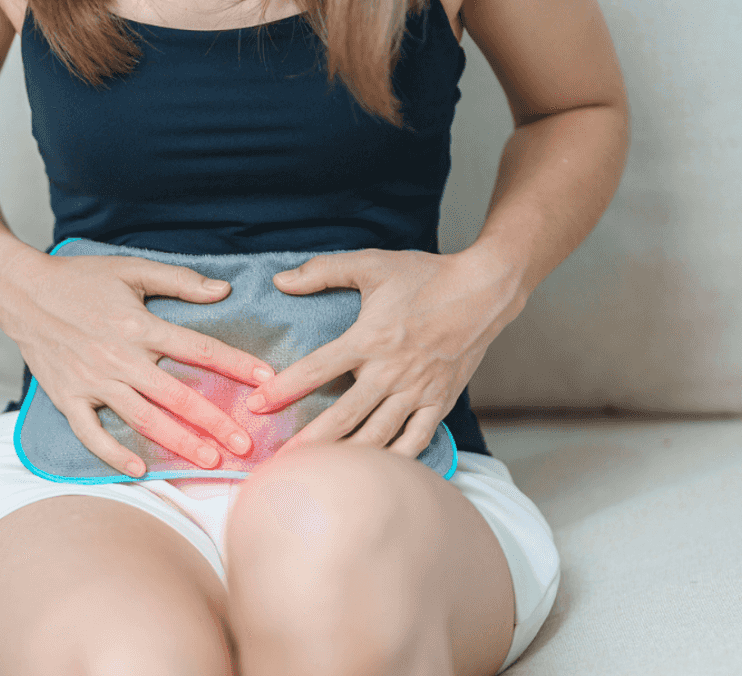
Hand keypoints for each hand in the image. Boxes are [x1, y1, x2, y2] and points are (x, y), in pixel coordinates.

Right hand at [0, 250, 276, 476]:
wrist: (20, 290)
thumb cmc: (79, 277)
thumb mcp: (131, 269)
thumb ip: (179, 281)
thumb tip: (223, 290)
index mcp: (139, 324)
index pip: (198, 348)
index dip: (235, 364)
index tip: (266, 380)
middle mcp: (119, 357)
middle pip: (177, 395)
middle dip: (215, 422)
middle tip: (246, 445)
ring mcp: (92, 381)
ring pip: (143, 419)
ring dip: (178, 443)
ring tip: (209, 462)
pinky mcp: (67, 397)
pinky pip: (92, 433)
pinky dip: (113, 453)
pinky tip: (139, 469)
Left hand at [246, 247, 524, 458]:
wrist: (485, 291)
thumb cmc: (426, 275)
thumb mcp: (371, 263)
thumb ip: (322, 271)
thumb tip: (280, 281)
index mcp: (369, 339)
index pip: (317, 368)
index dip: (284, 388)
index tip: (256, 405)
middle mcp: (391, 371)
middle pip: (343, 416)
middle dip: (309, 443)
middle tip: (280, 464)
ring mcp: (417, 391)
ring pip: (376, 436)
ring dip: (346, 460)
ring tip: (318, 479)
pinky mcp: (439, 402)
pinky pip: (414, 440)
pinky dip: (393, 461)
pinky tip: (372, 478)